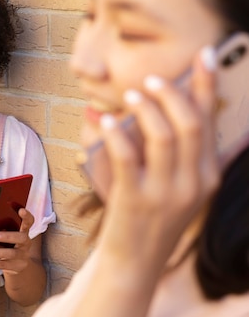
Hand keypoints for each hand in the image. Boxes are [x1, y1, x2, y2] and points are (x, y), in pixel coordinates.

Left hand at [0, 208, 35, 273]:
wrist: (17, 264)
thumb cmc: (8, 243)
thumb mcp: (8, 233)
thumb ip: (2, 227)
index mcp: (23, 230)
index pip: (29, 221)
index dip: (26, 216)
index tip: (21, 210)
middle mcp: (26, 242)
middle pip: (21, 238)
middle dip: (7, 236)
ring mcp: (23, 255)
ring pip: (11, 254)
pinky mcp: (17, 267)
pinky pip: (3, 265)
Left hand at [97, 48, 220, 271]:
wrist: (135, 260)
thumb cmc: (152, 215)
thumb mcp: (178, 186)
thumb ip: (179, 152)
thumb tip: (165, 105)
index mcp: (208, 176)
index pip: (210, 122)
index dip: (206, 86)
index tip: (203, 55)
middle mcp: (193, 183)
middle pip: (190, 124)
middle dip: (172, 93)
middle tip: (152, 79)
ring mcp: (165, 192)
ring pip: (163, 135)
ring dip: (145, 108)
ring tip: (129, 94)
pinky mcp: (135, 199)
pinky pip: (127, 156)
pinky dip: (116, 133)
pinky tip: (106, 120)